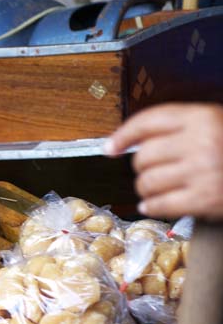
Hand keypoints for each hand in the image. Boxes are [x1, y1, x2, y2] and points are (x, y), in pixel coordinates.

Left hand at [105, 103, 222, 220]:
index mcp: (203, 117)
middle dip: (141, 167)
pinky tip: (152, 205)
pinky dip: (151, 206)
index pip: (148, 121)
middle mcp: (201, 142)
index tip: (110, 147)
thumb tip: (131, 142)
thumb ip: (182, 127)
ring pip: (147, 181)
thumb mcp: (217, 125)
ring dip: (145, 188)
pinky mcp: (205, 200)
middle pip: (143, 155)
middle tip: (151, 172)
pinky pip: (160, 204)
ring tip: (154, 189)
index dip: (123, 134)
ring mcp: (203, 172)